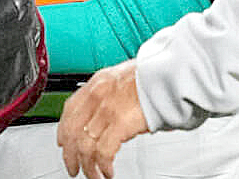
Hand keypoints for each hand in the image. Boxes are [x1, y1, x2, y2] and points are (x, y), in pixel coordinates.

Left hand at [57, 61, 149, 177]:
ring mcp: (107, 110)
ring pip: (85, 146)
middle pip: (72, 131)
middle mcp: (99, 95)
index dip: (64, 130)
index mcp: (99, 82)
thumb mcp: (128, 75)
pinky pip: (103, 153)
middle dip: (70, 154)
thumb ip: (115, 92)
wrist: (174, 71)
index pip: (70, 109)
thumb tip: (114, 111)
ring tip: (93, 175)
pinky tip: (107, 172)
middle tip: (73, 166)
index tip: (63, 141)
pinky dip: (103, 166)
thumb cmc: (159, 72)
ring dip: (87, 166)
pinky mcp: (120, 123)